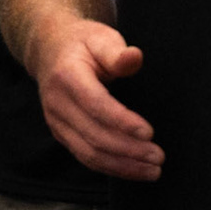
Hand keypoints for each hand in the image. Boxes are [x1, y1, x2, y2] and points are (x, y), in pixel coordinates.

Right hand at [32, 17, 162, 180]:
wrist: (51, 51)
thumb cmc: (83, 43)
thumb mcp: (100, 38)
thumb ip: (117, 52)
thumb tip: (135, 57)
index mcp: (67, 75)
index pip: (95, 104)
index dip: (122, 121)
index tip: (149, 132)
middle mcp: (57, 102)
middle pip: (94, 135)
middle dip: (129, 150)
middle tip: (159, 157)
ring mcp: (56, 122)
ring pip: (89, 153)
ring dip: (123, 166)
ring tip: (153, 170)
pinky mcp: (61, 134)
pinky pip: (86, 157)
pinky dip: (112, 168)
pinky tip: (134, 170)